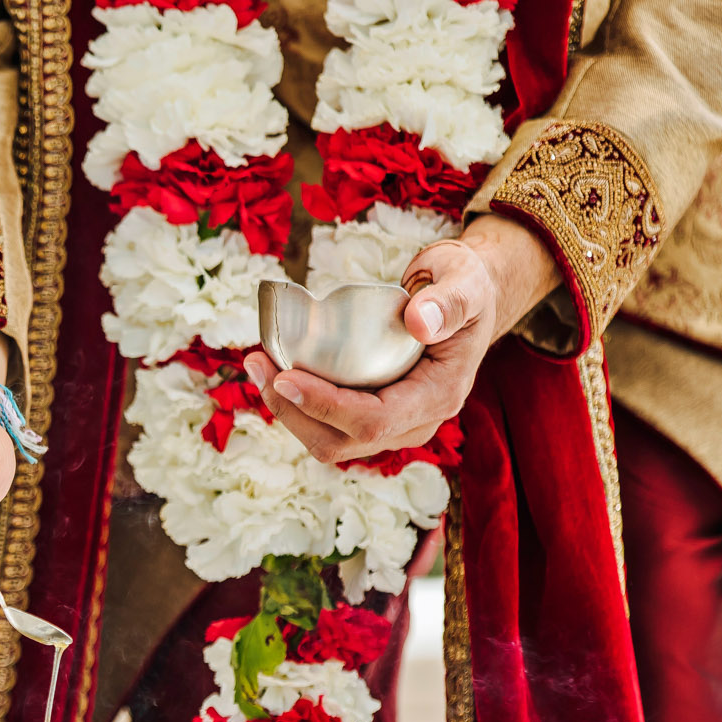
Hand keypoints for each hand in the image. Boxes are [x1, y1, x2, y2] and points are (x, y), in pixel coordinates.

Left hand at [243, 215, 561, 463]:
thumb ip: (450, 300)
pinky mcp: (371, 417)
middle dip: (291, 409)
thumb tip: (419, 322)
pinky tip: (273, 368)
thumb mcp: (465, 281)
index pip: (374, 421)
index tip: (284, 376)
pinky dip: (294, 402)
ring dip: (285, 409)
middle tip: (255, 361)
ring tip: (257, 362)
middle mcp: (415, 422)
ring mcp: (392, 425)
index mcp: (439, 396)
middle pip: (340, 440)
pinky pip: (325, 424)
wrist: (463, 300)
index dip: (326, 405)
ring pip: (327, 439)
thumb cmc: (464, 286)